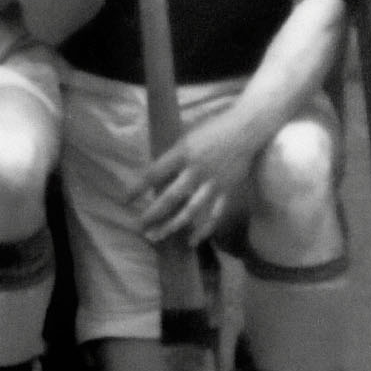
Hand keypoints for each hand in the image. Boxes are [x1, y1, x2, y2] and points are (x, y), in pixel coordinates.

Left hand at [137, 113, 264, 247]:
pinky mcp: (226, 191)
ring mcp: (212, 184)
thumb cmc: (212, 129)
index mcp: (182, 153)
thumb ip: (173, 157)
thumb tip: (156, 177)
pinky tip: (191, 241)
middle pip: (170, 198)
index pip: (153, 174)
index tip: (125, 200)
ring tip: (158, 237)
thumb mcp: (187, 137)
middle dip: (152, 214)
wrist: (245, 130)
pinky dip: (203, 230)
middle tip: (139, 226)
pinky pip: (214, 215)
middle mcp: (195, 171)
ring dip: (172, 226)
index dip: (137, 188)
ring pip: (190, 211)